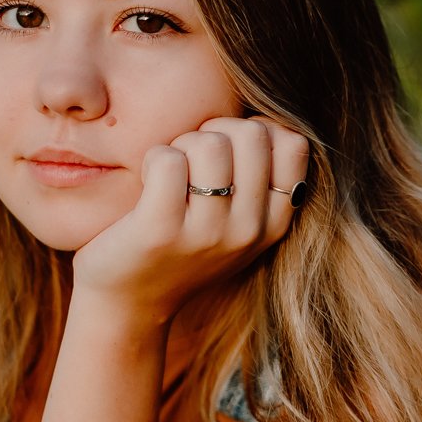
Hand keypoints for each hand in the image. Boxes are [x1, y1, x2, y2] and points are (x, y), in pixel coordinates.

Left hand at [72, 115, 310, 321]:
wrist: (128, 303)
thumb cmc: (180, 248)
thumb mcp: (236, 224)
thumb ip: (259, 180)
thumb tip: (266, 118)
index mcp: (273, 224)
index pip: (294, 145)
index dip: (259, 129)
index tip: (230, 149)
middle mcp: (247, 231)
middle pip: (251, 135)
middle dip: (215, 132)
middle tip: (192, 159)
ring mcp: (207, 234)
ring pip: (209, 144)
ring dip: (181, 144)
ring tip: (170, 173)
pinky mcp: (161, 231)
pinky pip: (167, 159)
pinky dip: (153, 157)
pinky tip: (147, 182)